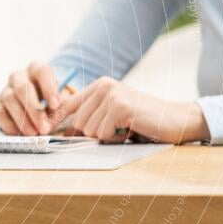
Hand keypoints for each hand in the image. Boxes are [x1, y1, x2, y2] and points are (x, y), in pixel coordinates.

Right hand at [0, 62, 73, 134]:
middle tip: (44, 128)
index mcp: (37, 70)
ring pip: (10, 99)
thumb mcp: (62, 102)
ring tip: (33, 133)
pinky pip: (0, 113)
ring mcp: (5, 90)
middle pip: (23, 87)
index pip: (42, 71)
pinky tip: (20, 133)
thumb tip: (58, 110)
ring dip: (23, 119)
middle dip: (34, 110)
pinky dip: (10, 125)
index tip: (55, 106)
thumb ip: (64, 105)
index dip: (48, 87)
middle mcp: (19, 77)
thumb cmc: (49, 104)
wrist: (34, 113)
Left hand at [57, 77, 209, 143]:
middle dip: (95, 133)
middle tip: (116, 129)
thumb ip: (90, 119)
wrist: (176, 119)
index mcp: (99, 86)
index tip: (46, 130)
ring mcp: (111, 94)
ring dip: (106, 136)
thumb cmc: (143, 120)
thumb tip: (64, 132)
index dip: (56, 120)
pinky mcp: (120, 106)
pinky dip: (115, 138)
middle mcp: (103, 86)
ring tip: (124, 128)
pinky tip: (130, 129)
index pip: (67, 104)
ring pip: (89, 129)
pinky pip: (103, 133)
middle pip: (78, 122)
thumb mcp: (112, 115)